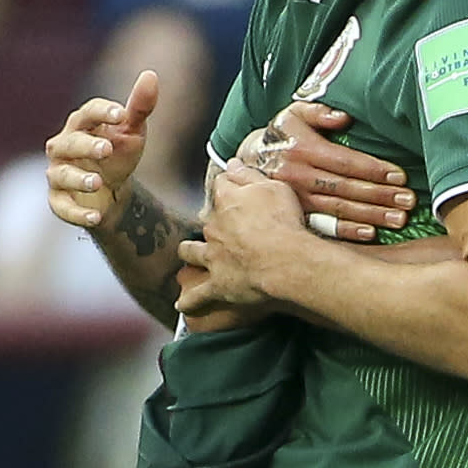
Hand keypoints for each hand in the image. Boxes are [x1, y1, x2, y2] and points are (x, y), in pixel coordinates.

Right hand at [45, 70, 160, 231]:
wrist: (111, 193)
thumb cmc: (117, 155)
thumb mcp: (132, 131)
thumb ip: (140, 107)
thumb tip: (150, 75)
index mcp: (81, 125)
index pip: (87, 113)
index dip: (102, 112)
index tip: (121, 114)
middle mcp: (63, 147)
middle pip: (69, 143)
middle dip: (87, 145)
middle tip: (107, 149)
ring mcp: (58, 174)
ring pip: (60, 174)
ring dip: (78, 178)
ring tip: (98, 181)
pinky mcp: (58, 201)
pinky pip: (62, 207)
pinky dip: (77, 213)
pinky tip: (95, 217)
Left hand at [174, 156, 303, 322]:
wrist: (284, 261)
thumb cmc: (283, 222)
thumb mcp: (273, 188)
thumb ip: (249, 175)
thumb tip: (232, 163)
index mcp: (227, 201)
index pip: (221, 186)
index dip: (228, 186)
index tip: (232, 185)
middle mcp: (214, 227)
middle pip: (206, 219)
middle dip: (210, 221)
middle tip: (218, 224)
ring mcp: (212, 257)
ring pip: (192, 252)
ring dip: (190, 252)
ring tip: (189, 254)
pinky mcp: (217, 285)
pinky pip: (198, 295)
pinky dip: (190, 301)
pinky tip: (182, 304)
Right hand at [249, 102, 414, 240]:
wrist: (245, 163)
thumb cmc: (280, 136)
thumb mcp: (292, 114)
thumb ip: (318, 111)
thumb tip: (343, 117)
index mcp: (303, 150)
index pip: (345, 161)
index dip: (374, 169)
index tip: (399, 176)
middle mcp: (299, 176)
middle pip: (347, 188)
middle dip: (380, 195)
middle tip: (408, 201)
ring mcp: (297, 200)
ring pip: (340, 209)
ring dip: (371, 216)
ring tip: (399, 219)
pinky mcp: (295, 216)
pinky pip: (324, 226)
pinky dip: (348, 232)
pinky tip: (371, 234)